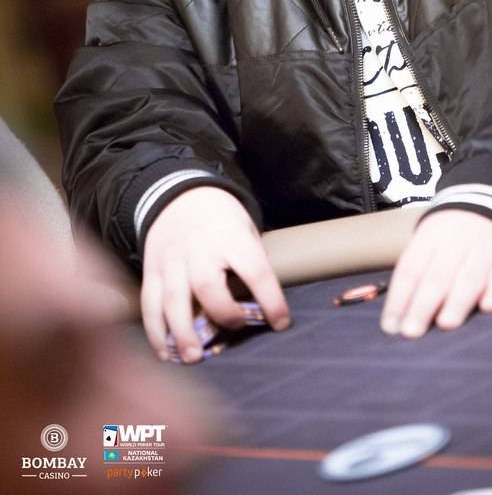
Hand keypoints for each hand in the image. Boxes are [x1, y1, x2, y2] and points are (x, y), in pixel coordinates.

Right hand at [141, 186, 289, 362]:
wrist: (180, 195)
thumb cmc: (222, 220)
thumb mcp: (245, 229)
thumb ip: (250, 264)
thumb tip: (261, 309)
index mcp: (231, 236)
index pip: (255, 270)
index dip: (270, 299)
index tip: (281, 323)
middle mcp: (199, 248)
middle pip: (207, 285)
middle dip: (222, 314)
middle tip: (235, 329)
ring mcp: (171, 260)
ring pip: (173, 299)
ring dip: (182, 333)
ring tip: (194, 357)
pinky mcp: (151, 270)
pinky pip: (149, 304)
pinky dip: (155, 331)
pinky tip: (165, 353)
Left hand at [380, 209, 491, 337]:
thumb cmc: (456, 230)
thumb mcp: (432, 236)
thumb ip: (419, 269)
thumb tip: (399, 312)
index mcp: (431, 236)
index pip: (411, 269)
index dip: (399, 298)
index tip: (390, 326)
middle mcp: (457, 241)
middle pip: (437, 276)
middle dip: (423, 305)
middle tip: (411, 332)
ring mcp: (486, 247)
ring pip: (470, 277)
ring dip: (457, 302)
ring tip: (445, 324)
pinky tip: (488, 307)